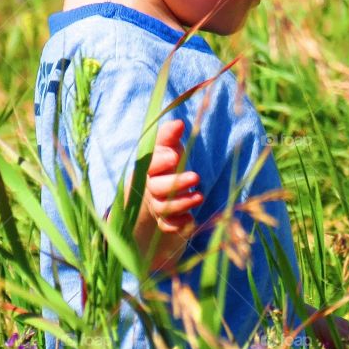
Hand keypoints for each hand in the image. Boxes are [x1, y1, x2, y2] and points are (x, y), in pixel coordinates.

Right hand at [120, 118, 203, 274]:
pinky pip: (167, 226)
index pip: (149, 165)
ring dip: (181, 203)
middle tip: (196, 177)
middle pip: (157, 189)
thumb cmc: (166, 162)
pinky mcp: (164, 219)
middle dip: (176, 184)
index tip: (174, 157)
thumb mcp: (168, 147)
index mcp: (149, 168)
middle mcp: (150, 187)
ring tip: (200, 197)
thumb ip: (170, 136)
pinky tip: (191, 219)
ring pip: (163, 208)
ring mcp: (156, 204)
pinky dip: (177, 224)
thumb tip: (179, 123)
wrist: (160, 186)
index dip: (159, 162)